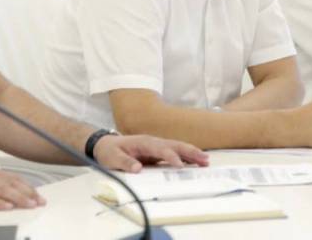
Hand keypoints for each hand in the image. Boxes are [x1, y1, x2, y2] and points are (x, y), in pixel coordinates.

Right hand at [0, 167, 43, 215]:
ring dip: (17, 198)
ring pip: (0, 190)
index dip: (28, 188)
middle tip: (38, 202)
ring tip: (28, 205)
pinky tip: (7, 208)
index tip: (40, 197)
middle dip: (27, 193)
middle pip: (10, 184)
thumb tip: (22, 201)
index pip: (14, 179)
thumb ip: (0, 193)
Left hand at [93, 134, 209, 172]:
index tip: (180, 165)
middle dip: (190, 152)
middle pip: (174, 145)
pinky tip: (195, 162)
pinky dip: (186, 157)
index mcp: (143, 142)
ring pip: (177, 148)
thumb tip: (137, 168)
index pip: (161, 149)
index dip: (171, 157)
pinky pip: (174, 153)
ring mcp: (156, 146)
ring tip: (206, 161)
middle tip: (204, 159)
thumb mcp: (112, 158)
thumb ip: (125, 162)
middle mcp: (153, 142)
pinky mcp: (157, 152)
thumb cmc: (109, 151)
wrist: (105, 144)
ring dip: (192, 153)